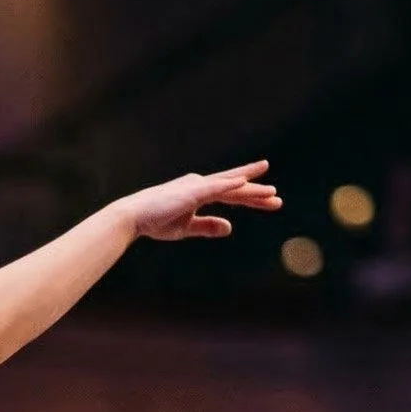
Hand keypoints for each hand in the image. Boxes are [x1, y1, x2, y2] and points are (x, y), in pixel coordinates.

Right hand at [118, 162, 281, 241]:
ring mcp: (197, 186)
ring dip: (250, 189)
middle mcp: (201, 184)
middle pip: (235, 188)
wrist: (133, 217)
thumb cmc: (155, 221)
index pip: (231, 195)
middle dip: (257, 192)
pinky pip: (215, 187)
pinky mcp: (191, 191)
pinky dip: (230, 185)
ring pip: (230, 186)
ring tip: (271, 192)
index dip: (251, 198)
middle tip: (277, 197)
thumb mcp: (186, 228)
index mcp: (200, 192)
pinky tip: (244, 183)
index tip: (270, 202)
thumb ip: (208, 226)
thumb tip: (230, 228)